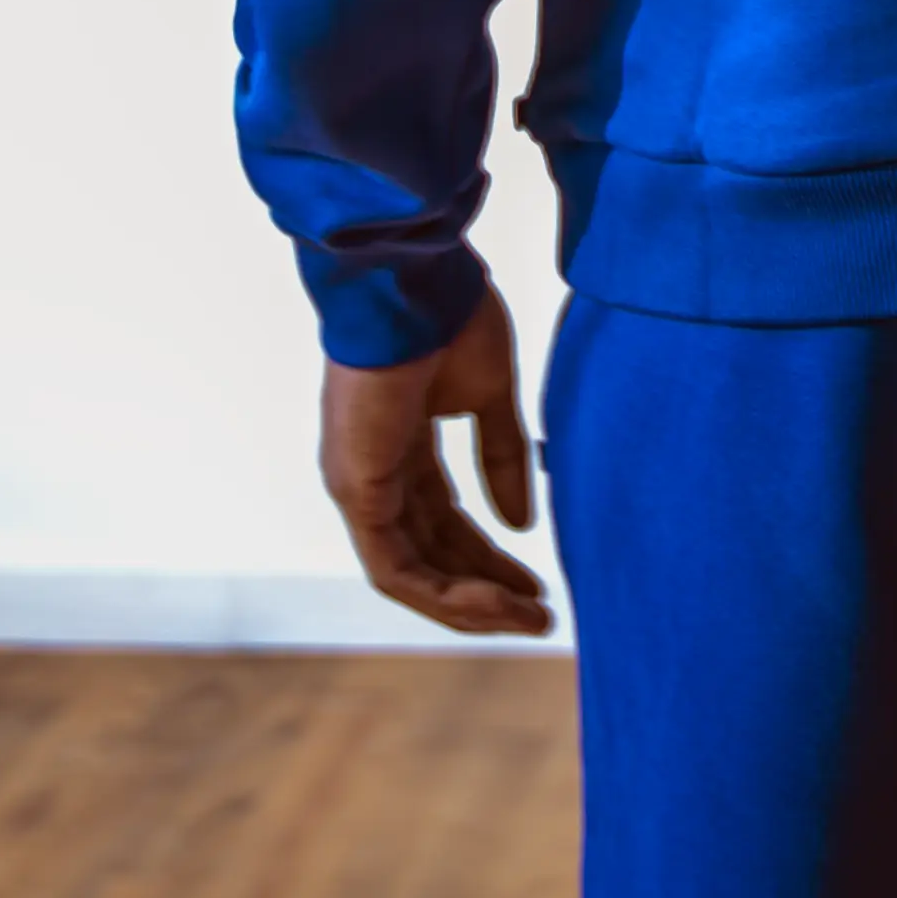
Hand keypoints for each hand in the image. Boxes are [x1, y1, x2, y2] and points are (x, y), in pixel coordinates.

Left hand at [319, 285, 554, 636]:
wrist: (413, 277)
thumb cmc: (448, 316)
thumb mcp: (491, 396)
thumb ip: (502, 458)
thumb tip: (520, 521)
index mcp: (401, 445)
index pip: (445, 519)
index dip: (490, 556)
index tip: (536, 584)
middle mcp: (374, 473)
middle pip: (431, 553)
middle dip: (485, 589)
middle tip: (538, 616)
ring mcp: (360, 485)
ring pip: (411, 573)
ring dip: (470, 605)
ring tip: (526, 620)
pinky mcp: (358, 491)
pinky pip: (396, 568)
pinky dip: (443, 594)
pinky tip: (493, 603)